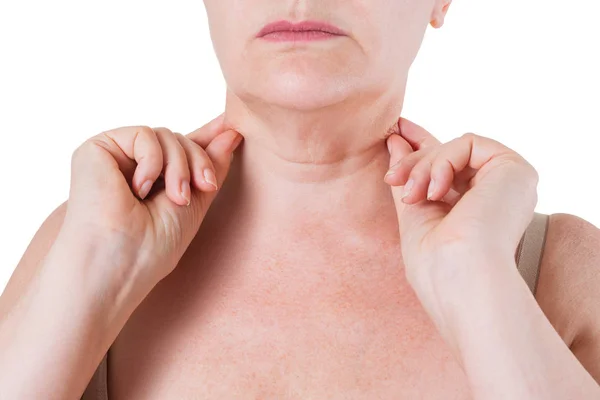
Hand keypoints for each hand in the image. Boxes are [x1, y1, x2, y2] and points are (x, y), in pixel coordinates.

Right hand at [61, 114, 242, 287]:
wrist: (118, 265)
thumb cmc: (152, 248)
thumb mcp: (196, 203)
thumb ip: (212, 166)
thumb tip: (232, 132)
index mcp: (155, 182)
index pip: (184, 149)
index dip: (210, 136)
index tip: (235, 129)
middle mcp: (134, 168)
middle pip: (180, 140)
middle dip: (200, 161)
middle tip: (206, 187)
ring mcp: (116, 159)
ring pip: (167, 135)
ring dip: (180, 166)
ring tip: (176, 198)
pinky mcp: (97, 150)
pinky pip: (143, 134)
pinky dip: (153, 160)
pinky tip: (139, 189)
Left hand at [384, 117, 538, 290]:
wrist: (459, 278)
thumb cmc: (434, 262)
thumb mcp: (415, 211)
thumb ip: (410, 175)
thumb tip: (396, 140)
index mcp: (480, 209)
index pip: (450, 169)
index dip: (422, 149)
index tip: (395, 133)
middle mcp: (499, 195)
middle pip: (450, 156)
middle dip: (414, 162)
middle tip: (391, 178)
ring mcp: (510, 182)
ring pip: (456, 149)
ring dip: (424, 167)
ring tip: (412, 196)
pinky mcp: (516, 168)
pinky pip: (468, 143)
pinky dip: (443, 161)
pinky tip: (436, 192)